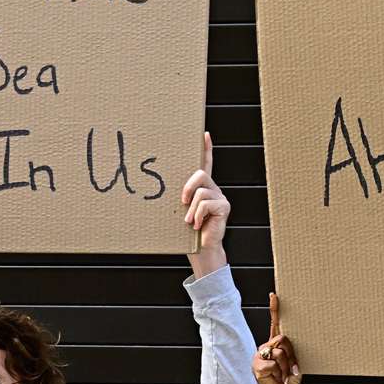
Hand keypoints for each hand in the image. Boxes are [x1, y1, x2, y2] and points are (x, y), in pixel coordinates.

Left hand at [182, 131, 228, 275]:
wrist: (201, 249)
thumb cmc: (188, 232)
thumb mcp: (181, 210)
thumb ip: (179, 198)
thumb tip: (159, 186)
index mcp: (203, 188)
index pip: (205, 164)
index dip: (206, 149)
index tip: (204, 134)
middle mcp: (213, 189)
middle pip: (200, 173)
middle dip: (187, 186)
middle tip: (182, 201)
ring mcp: (220, 198)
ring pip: (201, 192)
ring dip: (191, 209)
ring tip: (189, 222)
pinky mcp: (224, 207)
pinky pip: (206, 204)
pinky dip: (198, 216)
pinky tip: (198, 225)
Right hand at [254, 292, 301, 383]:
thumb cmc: (288, 381)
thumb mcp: (293, 361)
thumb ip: (288, 349)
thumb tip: (281, 340)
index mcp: (274, 345)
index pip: (275, 324)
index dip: (275, 309)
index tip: (275, 295)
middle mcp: (265, 348)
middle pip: (282, 338)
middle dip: (290, 354)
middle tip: (288, 367)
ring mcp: (259, 357)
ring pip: (279, 351)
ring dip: (285, 365)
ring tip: (282, 374)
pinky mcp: (257, 366)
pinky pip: (273, 362)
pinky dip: (279, 372)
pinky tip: (275, 378)